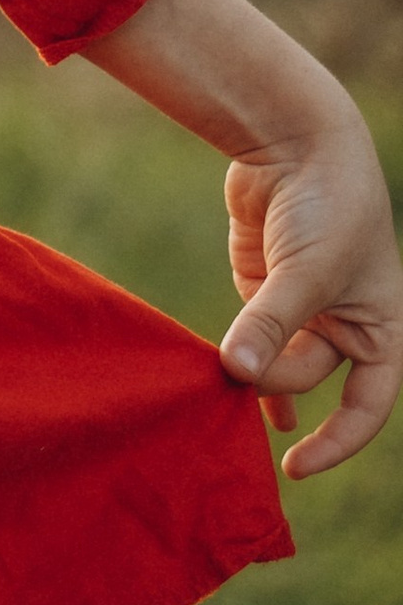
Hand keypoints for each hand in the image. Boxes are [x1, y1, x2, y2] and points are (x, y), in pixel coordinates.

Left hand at [218, 125, 402, 478]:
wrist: (299, 137)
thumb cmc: (327, 205)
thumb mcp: (305, 272)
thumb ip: (270, 325)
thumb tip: (237, 375)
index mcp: (380, 326)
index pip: (368, 404)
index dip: (339, 441)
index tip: (298, 467)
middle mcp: (346, 320)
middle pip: (312, 377)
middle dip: (278, 387)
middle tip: (238, 386)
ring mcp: (303, 302)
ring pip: (279, 359)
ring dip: (256, 379)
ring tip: (224, 401)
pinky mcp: (264, 282)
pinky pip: (253, 333)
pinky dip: (241, 357)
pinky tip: (225, 381)